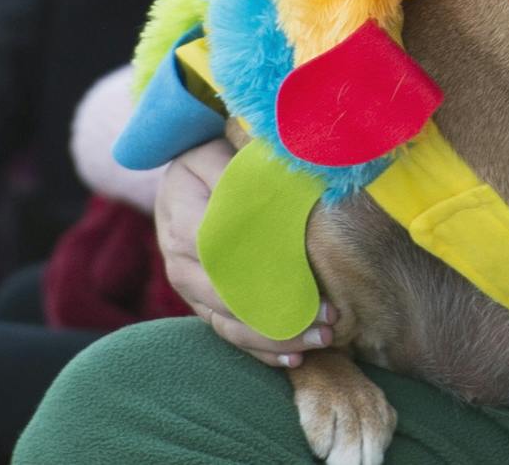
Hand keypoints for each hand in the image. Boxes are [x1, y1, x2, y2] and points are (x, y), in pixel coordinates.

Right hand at [157, 139, 335, 366]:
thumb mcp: (218, 149)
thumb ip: (236, 169)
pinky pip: (225, 332)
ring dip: (274, 338)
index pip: (228, 257)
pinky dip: (259, 348)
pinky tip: (294, 359)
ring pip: (227, 322)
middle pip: (229, 298)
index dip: (272, 274)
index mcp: (183, 219)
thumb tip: (265, 188)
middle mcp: (179, 259)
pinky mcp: (198, 300)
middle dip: (280, 314)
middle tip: (329, 323)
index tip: (316, 289)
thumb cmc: (214, 155)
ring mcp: (188, 285)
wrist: (184, 172)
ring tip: (320, 342)